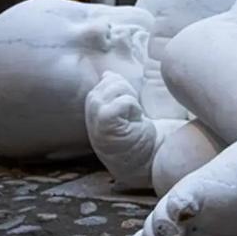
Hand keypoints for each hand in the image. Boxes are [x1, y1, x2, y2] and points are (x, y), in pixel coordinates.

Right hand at [85, 71, 156, 186]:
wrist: (145, 161)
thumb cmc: (136, 137)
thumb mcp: (122, 109)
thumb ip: (113, 92)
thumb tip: (106, 74)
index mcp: (94, 104)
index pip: (107, 79)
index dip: (125, 87)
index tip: (130, 107)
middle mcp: (90, 109)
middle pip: (111, 80)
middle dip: (129, 92)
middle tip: (133, 113)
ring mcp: (95, 116)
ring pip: (117, 87)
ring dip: (132, 101)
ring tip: (133, 118)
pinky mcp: (105, 122)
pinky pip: (124, 101)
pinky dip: (134, 109)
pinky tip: (136, 123)